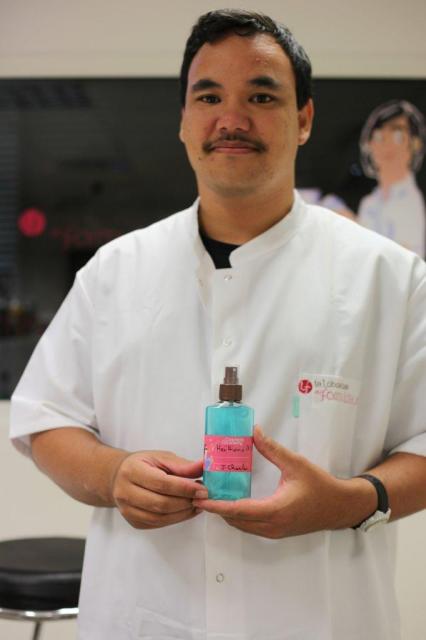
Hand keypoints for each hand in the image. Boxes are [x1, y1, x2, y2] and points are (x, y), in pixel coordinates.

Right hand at [112, 450, 205, 528]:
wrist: (119, 477)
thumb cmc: (144, 464)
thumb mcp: (162, 458)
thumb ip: (183, 465)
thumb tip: (204, 467)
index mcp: (132, 470)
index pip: (162, 483)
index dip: (184, 488)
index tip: (203, 489)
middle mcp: (125, 492)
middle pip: (161, 504)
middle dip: (186, 502)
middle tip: (202, 498)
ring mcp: (127, 510)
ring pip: (160, 517)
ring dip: (183, 513)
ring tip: (197, 504)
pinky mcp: (133, 522)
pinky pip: (158, 524)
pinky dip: (176, 519)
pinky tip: (186, 511)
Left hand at [193, 426, 375, 537]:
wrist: (340, 506)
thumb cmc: (320, 486)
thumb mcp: (296, 463)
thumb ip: (272, 449)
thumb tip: (254, 432)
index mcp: (275, 510)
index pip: (238, 510)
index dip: (217, 506)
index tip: (201, 499)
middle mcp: (272, 526)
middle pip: (236, 520)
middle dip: (217, 509)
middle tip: (203, 492)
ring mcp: (274, 532)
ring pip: (242, 526)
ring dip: (227, 513)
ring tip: (214, 496)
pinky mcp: (277, 531)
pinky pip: (251, 527)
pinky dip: (239, 516)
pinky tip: (233, 501)